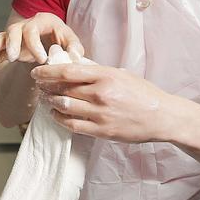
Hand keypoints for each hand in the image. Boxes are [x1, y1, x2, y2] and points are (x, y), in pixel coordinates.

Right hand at [0, 12, 83, 73]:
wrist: (54, 37)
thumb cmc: (62, 38)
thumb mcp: (71, 40)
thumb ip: (75, 47)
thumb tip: (74, 56)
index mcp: (41, 21)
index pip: (33, 29)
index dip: (35, 44)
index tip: (42, 60)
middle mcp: (25, 25)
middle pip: (14, 30)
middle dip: (12, 43)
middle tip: (13, 57)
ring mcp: (16, 36)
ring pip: (2, 37)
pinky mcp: (10, 46)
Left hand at [31, 62, 172, 142]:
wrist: (162, 117)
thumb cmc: (143, 93)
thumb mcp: (121, 74)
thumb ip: (98, 72)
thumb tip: (74, 68)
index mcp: (106, 75)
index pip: (67, 72)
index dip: (47, 72)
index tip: (37, 72)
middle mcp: (101, 94)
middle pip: (63, 89)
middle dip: (46, 87)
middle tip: (39, 86)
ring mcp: (100, 114)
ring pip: (65, 107)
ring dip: (51, 102)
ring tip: (46, 99)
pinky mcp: (102, 131)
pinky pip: (73, 125)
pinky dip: (60, 119)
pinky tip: (56, 115)